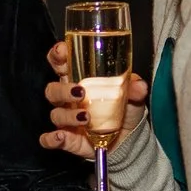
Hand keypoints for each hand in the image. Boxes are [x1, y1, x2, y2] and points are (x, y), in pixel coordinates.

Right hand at [38, 38, 148, 159]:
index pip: (61, 63)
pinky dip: (52, 138)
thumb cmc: (124, 109)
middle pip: (53, 89)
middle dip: (62, 89)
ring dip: (68, 115)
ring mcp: (67, 119)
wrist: (129, 139)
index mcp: (80, 80)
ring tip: (87, 117)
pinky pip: (50, 139)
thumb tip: (140, 86)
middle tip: (80, 92)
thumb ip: (135, 89)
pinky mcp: (67, 139)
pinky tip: (61, 137)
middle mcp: (69, 98)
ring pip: (55, 114)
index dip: (58, 55)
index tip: (63, 52)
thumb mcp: (133, 96)